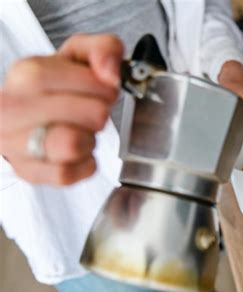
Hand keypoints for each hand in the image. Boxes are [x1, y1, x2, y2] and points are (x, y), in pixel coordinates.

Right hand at [0, 34, 123, 184]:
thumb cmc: (50, 89)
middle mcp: (14, 107)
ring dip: (89, 140)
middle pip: (93, 115)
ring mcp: (15, 141)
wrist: (19, 117)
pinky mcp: (27, 170)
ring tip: (78, 131)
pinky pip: (70, 173)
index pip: (98, 85)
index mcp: (29, 73)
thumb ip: (103, 49)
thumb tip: (111, 73)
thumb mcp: (78, 57)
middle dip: (99, 115)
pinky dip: (82, 164)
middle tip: (86, 112)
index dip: (107, 90)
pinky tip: (73, 152)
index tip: (96, 91)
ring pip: (75, 145)